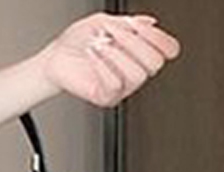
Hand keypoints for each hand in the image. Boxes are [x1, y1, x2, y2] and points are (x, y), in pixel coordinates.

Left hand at [40, 12, 179, 108]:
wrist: (55, 58)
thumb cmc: (77, 41)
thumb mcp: (104, 22)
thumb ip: (128, 23)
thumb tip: (150, 22)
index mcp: (139, 51)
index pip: (168, 50)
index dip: (160, 38)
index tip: (140, 26)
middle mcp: (134, 70)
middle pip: (155, 62)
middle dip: (135, 42)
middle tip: (114, 33)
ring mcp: (122, 87)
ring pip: (137, 75)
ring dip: (117, 54)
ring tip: (100, 45)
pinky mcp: (107, 97)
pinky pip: (115, 84)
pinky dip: (102, 66)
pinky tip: (92, 56)